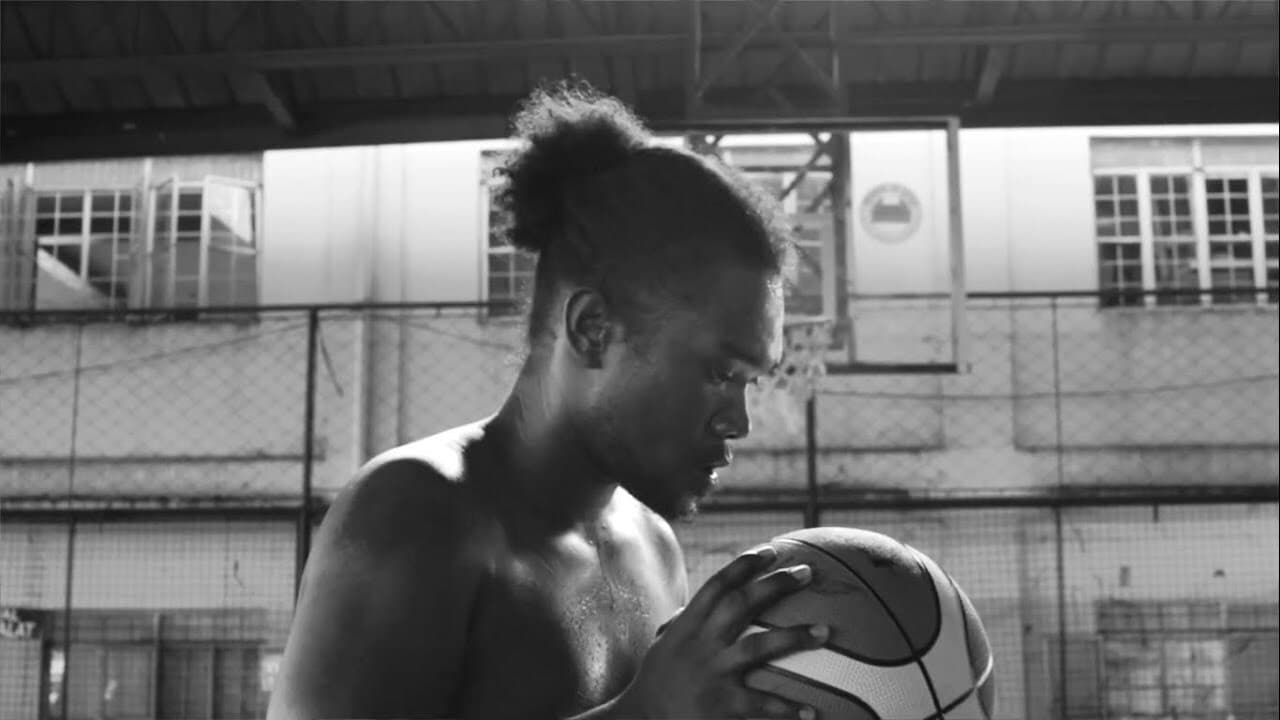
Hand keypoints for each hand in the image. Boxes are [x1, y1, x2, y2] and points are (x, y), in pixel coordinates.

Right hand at [616, 546, 827, 719]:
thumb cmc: (655, 680)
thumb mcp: (663, 643)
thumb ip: (683, 620)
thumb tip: (702, 599)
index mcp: (689, 625)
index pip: (718, 585)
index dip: (745, 565)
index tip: (772, 550)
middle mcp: (702, 643)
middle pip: (742, 604)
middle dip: (775, 585)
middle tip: (807, 572)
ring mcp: (713, 672)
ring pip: (758, 647)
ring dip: (794, 637)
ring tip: (825, 631)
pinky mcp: (722, 704)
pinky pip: (760, 704)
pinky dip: (787, 708)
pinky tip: (812, 712)